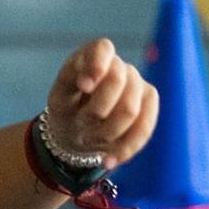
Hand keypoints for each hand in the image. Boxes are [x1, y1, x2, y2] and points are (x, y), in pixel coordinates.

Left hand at [46, 38, 157, 168]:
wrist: (79, 130)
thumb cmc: (68, 108)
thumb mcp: (59, 97)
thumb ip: (70, 82)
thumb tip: (88, 81)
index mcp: (92, 56)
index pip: (103, 48)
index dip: (97, 64)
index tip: (84, 86)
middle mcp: (118, 65)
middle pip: (118, 81)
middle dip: (95, 111)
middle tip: (80, 124)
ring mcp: (137, 82)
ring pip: (130, 110)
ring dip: (105, 132)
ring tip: (90, 139)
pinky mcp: (150, 102)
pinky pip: (144, 128)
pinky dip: (124, 147)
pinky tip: (107, 160)